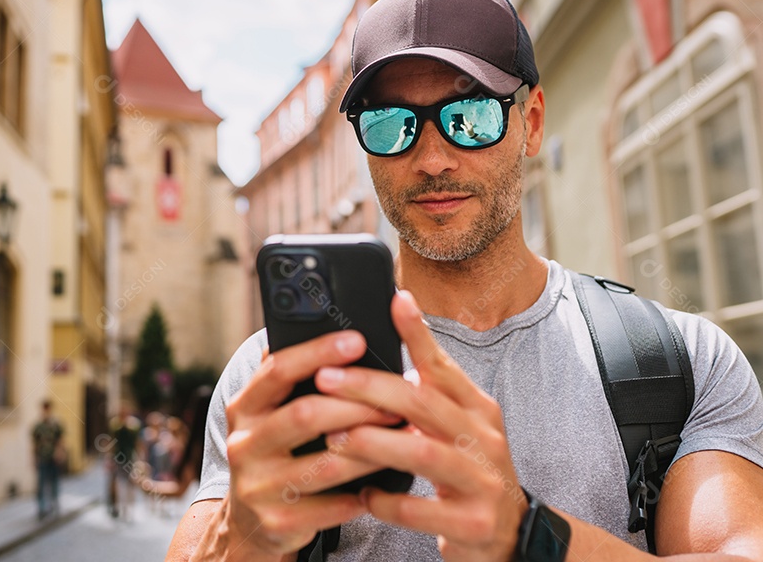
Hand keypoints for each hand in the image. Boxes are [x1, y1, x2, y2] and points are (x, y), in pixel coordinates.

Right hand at [222, 330, 402, 555]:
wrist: (249, 522)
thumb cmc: (272, 453)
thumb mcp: (266, 413)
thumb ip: (286, 378)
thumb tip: (319, 326)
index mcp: (243, 408)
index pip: (278, 370)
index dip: (318, 352)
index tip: (358, 340)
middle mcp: (243, 444)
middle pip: (305, 415)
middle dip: (356, 405)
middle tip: (396, 400)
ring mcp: (258, 486)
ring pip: (326, 463)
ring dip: (372, 450)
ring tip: (403, 438)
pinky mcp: (277, 522)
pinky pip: (332, 506)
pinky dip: (362, 493)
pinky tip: (385, 483)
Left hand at [314, 291, 528, 561]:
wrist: (509, 535)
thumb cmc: (469, 469)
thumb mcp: (458, 425)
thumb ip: (428, 390)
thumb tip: (384, 345)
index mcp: (477, 409)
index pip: (443, 365)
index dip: (419, 333)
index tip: (395, 300)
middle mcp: (484, 438)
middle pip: (425, 403)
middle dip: (371, 388)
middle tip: (326, 379)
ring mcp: (482, 481)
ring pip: (423, 453)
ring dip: (373, 443)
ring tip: (335, 437)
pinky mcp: (472, 523)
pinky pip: (420, 511)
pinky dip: (387, 501)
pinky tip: (363, 494)